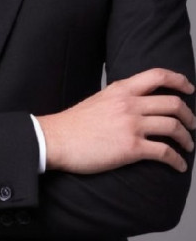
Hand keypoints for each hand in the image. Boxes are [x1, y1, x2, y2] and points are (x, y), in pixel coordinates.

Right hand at [38, 68, 195, 173]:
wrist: (58, 138)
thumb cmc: (75, 123)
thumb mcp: (100, 99)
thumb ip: (120, 97)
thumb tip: (137, 102)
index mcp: (122, 89)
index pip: (158, 75)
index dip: (179, 80)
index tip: (189, 88)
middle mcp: (130, 104)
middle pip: (173, 103)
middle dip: (188, 115)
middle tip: (192, 123)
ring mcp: (131, 125)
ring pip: (173, 126)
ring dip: (186, 138)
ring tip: (188, 145)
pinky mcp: (131, 148)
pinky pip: (164, 152)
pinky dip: (177, 160)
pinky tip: (179, 165)